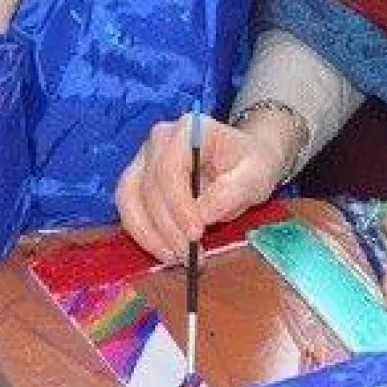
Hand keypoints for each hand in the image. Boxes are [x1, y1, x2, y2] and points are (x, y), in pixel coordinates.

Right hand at [115, 114, 290, 261]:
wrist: (245, 161)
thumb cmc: (252, 164)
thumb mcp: (256, 176)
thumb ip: (233, 191)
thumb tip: (202, 216)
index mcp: (190, 129)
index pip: (171, 169)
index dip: (179, 206)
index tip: (196, 235)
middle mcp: (159, 139)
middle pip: (149, 187)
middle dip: (167, 227)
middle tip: (189, 256)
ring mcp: (144, 158)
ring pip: (129, 199)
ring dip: (149, 234)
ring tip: (176, 258)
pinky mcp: (138, 180)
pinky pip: (129, 209)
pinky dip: (144, 234)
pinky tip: (166, 251)